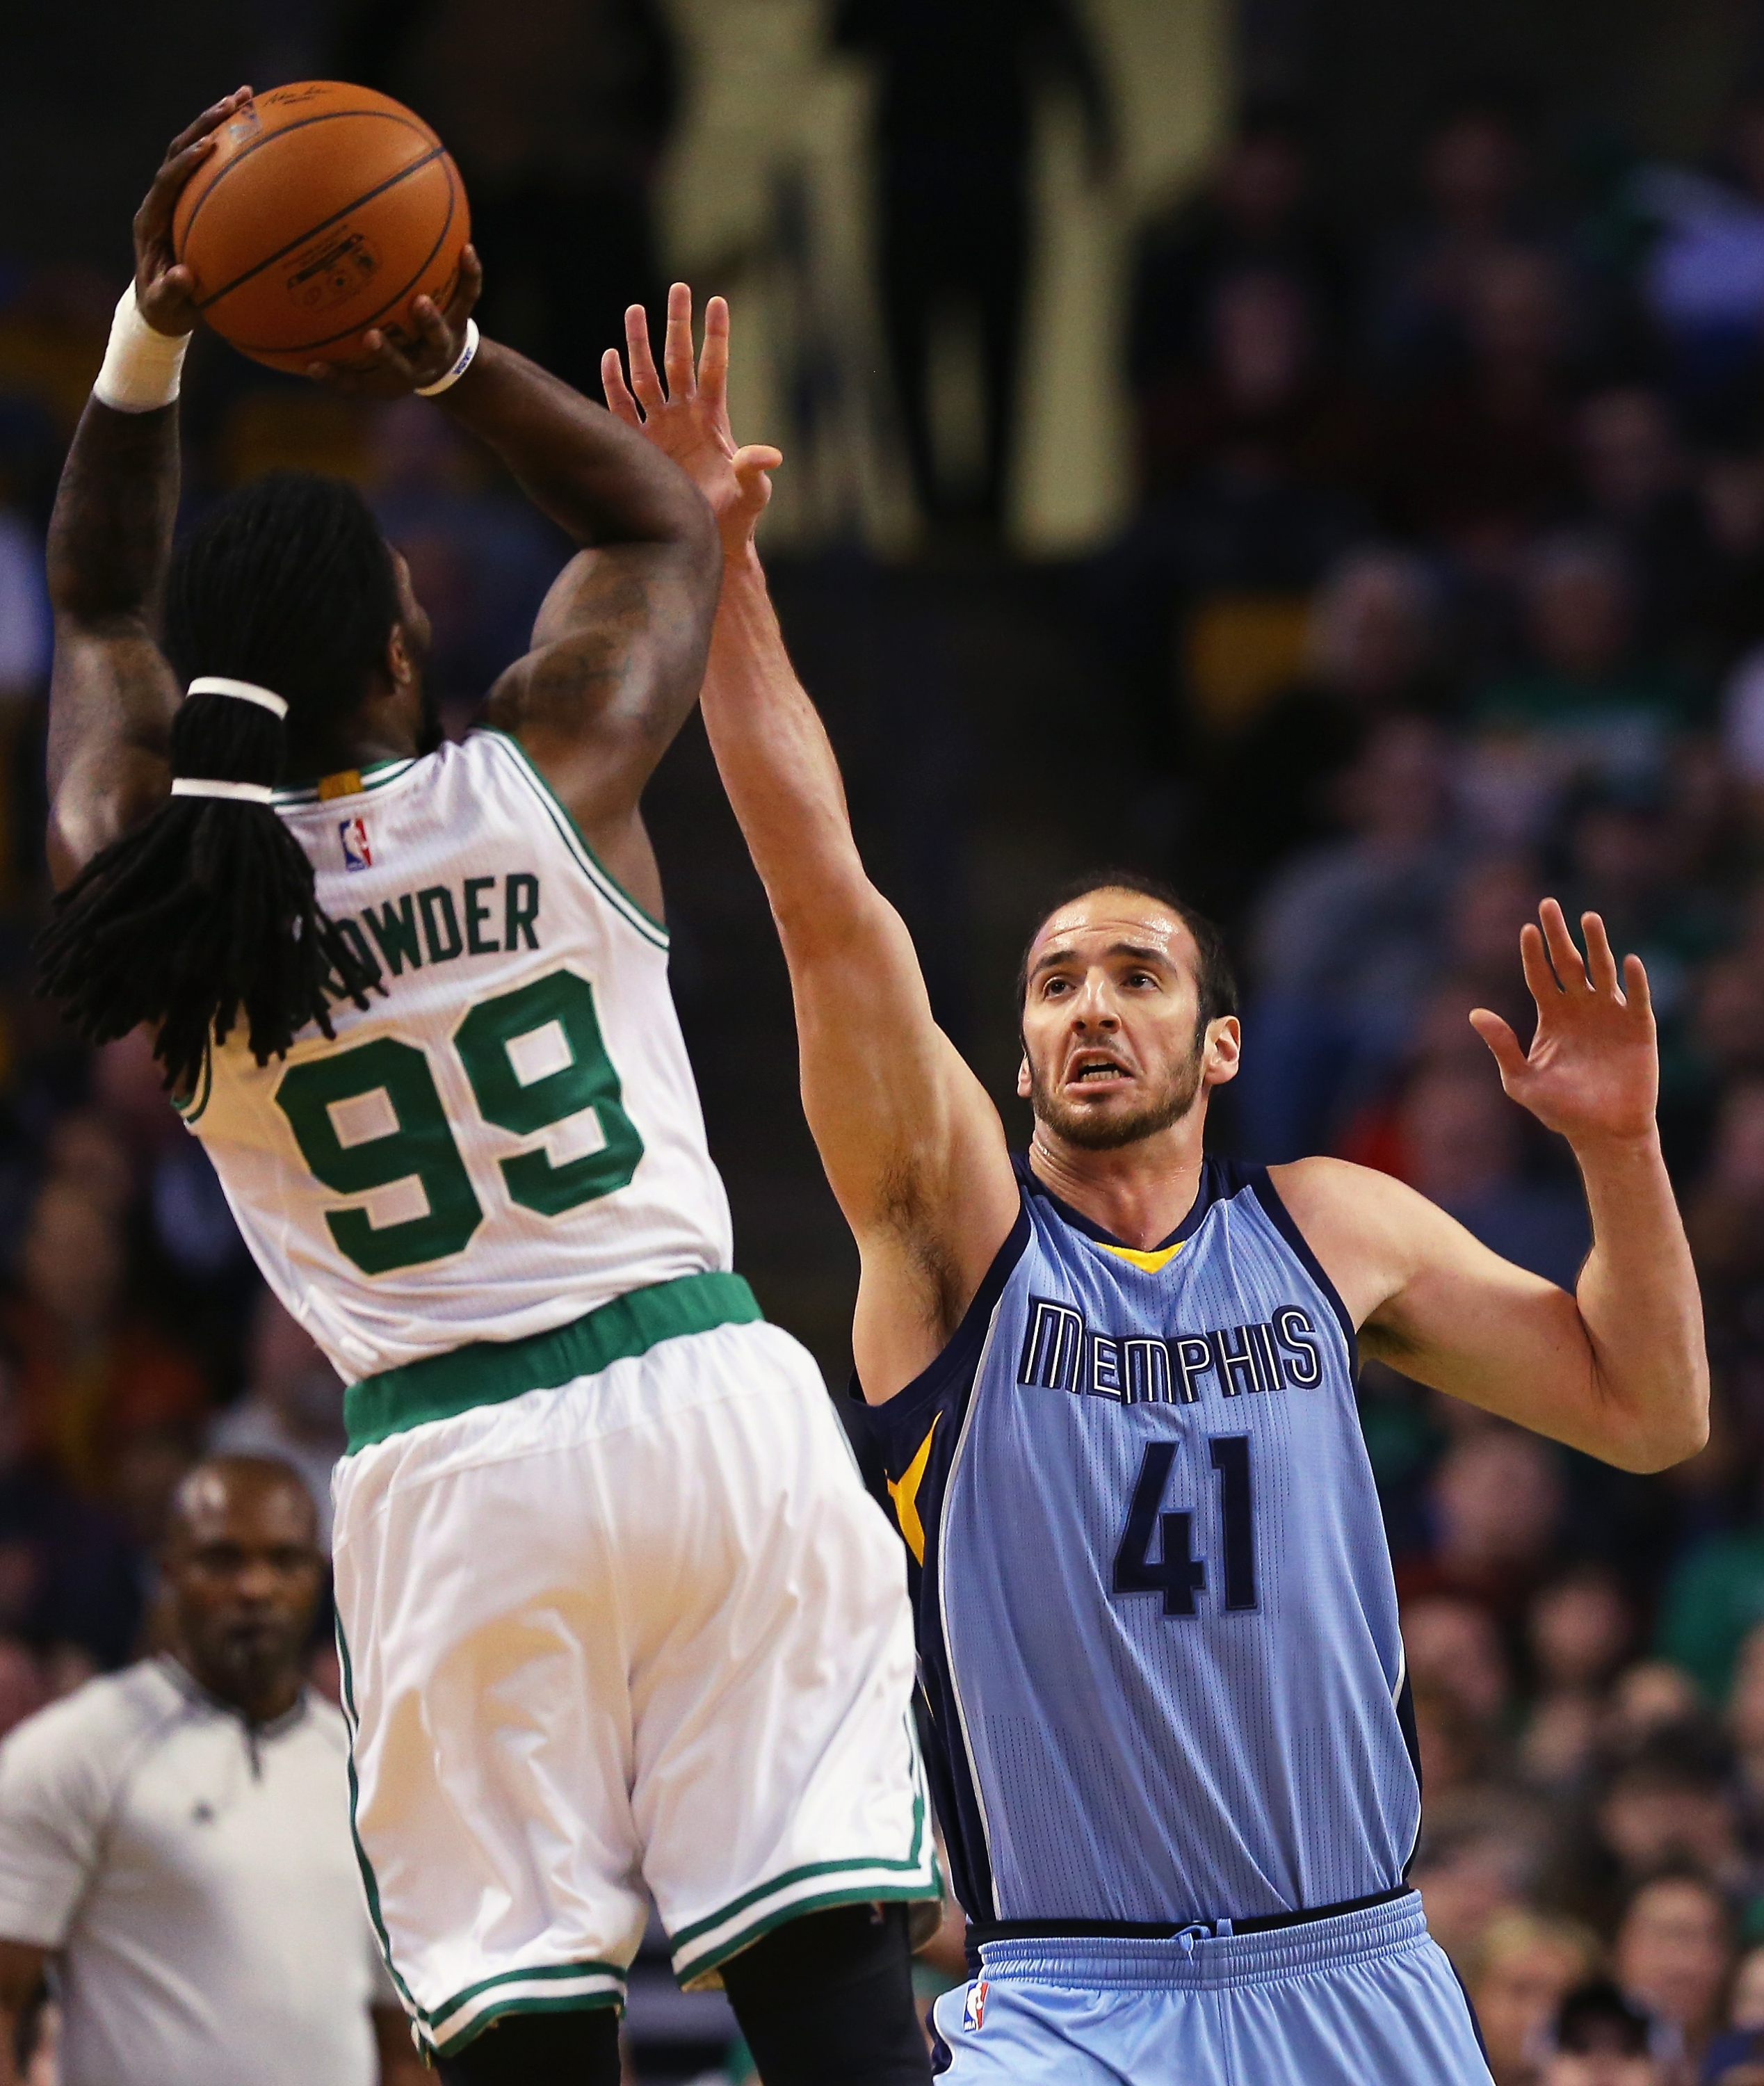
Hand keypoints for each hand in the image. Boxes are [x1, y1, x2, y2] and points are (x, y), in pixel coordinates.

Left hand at [133, 86, 253, 335]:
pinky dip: (233, 148)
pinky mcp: (194, 199)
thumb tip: (184, 276)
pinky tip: (260, 132)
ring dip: (219, 123)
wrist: (160, 305)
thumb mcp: (167, 307)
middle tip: (234, 102)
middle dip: (205, 124)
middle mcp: (162, 199)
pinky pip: (213, 168)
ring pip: (195, 150)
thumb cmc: (165, 309)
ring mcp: (177, 196)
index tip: (208, 149)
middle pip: (180, 149)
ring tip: (247, 98)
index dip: (185, 164)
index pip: (166, 181)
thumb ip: (172, 292)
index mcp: (151, 220)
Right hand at [305, 246, 483, 395]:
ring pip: (438, 337)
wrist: (452, 364)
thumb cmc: (400, 354)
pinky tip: (466, 248)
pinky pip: (468, 296)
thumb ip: (338, 351)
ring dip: (429, 323)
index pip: (359, 383)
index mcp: (392, 377)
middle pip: (403, 367)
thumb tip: (289, 326)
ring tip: (421, 301)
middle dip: (387, 355)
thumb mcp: (373, 359)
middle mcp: (418, 365)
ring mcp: (442, 343)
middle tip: (370, 337)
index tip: (314, 365)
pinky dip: (469, 275)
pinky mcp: (461, 319)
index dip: (337, 378)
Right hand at [602, 283, 780, 557]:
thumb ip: (754, 470)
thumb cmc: (735, 516)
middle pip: (679, 360)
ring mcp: (658, 428)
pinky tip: (609, 356)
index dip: (715, 335)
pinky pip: (621, 408)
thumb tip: (770, 456)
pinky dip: (613, 383)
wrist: (705, 540)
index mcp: (713, 419)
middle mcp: (683, 416)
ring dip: (639, 344)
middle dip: (678, 324)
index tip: (717, 301)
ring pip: (647, 376)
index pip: (714, 367)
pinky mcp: (636, 446)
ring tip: (635, 309)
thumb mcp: (752, 492)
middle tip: (679, 287)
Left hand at [1470, 899, 1658, 1146]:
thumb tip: (1474, 1013)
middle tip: (1549, 905)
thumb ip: (1501, 1046)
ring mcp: (1610, 1015)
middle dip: (1559, 935)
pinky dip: (1633, 981)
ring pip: (1602, 971)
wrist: (1602, 1133)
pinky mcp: (1638, 1028)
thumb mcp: (1521, 1080)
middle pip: (1568, 963)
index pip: (1539, 976)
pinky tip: (1627, 961)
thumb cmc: (1560, 1109)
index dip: (1533, 953)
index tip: (1526, 929)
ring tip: (1588, 918)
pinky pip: (1636, 998)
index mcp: (1552, 1016)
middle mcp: (1580, 1008)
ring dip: (1596, 945)